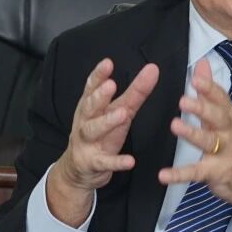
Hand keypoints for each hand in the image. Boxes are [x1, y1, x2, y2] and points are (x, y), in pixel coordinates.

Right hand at [47, 58, 158, 225]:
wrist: (79, 168)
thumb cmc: (100, 133)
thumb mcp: (117, 110)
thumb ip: (135, 91)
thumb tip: (152, 69)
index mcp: (90, 107)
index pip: (91, 88)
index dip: (98, 76)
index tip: (108, 63)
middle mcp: (85, 121)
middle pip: (89, 107)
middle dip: (99, 96)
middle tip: (111, 85)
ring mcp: (87, 142)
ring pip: (93, 130)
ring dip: (107, 122)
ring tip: (122, 114)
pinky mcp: (94, 162)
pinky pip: (105, 162)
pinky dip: (117, 162)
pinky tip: (130, 161)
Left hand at [157, 59, 231, 231]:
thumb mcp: (223, 115)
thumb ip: (209, 91)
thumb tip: (202, 63)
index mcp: (228, 116)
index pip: (221, 98)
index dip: (209, 88)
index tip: (196, 78)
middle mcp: (229, 132)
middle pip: (217, 117)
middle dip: (202, 108)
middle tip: (183, 100)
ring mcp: (224, 153)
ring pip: (208, 141)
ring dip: (192, 133)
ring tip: (175, 125)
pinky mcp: (216, 172)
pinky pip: (196, 172)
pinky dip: (179, 174)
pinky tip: (163, 175)